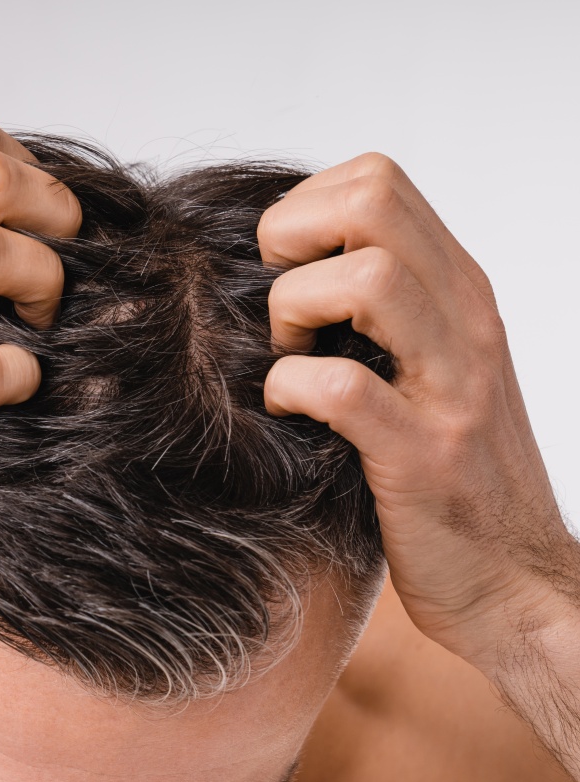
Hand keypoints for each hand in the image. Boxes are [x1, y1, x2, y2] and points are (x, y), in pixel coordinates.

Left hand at [258, 152, 578, 670]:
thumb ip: (387, 314)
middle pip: (369, 201)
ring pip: (364, 277)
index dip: (305, 210)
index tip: (285, 274)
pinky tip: (289, 413)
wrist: (515, 582)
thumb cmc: (454, 475)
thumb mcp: (433, 370)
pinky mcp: (422, 454)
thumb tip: (295, 274)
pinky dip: (291, 390)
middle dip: (291, 240)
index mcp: (458, 293)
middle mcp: (464, 321)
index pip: (375, 181)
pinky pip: (340, 387)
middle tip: (281, 310)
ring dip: (294, 314)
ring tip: (288, 359)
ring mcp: (452, 385)